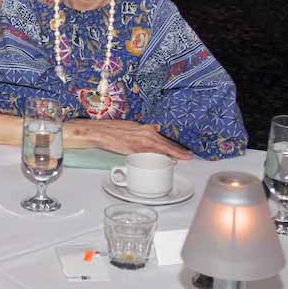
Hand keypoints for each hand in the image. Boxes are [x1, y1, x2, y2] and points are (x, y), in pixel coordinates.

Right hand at [65, 119, 192, 159]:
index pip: (162, 138)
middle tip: (189, 155)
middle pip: (166, 142)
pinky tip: (169, 159)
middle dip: (178, 149)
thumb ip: (139, 137)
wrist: (98, 131)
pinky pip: (152, 152)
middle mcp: (145, 132)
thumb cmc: (111, 131)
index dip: (174, 144)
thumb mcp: (129, 131)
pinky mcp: (135, 147)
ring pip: (162, 147)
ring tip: (185, 157)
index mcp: (144, 129)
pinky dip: (162, 156)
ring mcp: (141, 139)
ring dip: (174, 152)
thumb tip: (148, 144)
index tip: (184, 149)